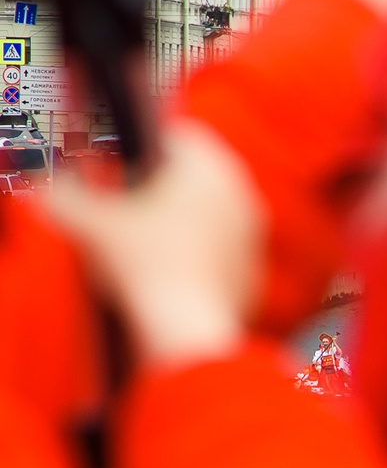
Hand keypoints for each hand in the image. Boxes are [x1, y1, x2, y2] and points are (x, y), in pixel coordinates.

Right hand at [46, 121, 262, 371]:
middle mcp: (242, 196)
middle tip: (128, 199)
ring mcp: (253, 235)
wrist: (190, 334)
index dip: (145, 143)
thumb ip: (63, 196)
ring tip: (144, 238)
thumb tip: (51, 189)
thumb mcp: (90, 224)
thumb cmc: (147, 270)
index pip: (180, 133)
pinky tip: (166, 270)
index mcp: (211, 168)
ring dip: (180, 218)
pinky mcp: (253, 270)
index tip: (124, 159)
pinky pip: (220, 249)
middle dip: (162, 182)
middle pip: (196, 174)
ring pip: (210, 211)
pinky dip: (196, 252)